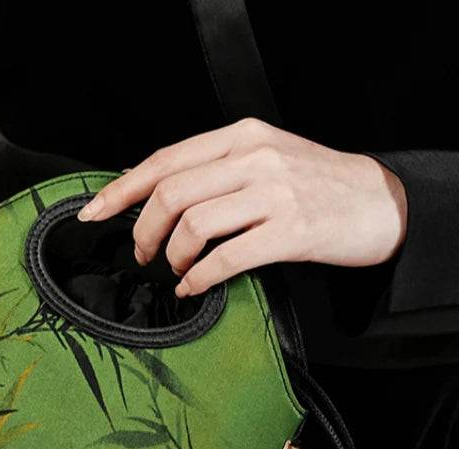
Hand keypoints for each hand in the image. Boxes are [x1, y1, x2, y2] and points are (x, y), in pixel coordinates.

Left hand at [76, 117, 407, 297]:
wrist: (379, 202)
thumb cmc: (314, 183)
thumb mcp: (263, 158)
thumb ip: (215, 169)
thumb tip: (154, 197)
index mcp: (240, 137)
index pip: (165, 160)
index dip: (122, 190)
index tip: (93, 213)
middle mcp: (253, 158)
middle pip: (170, 194)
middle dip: (143, 231)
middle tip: (142, 255)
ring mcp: (273, 194)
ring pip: (193, 225)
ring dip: (171, 256)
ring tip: (174, 269)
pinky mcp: (290, 231)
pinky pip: (225, 258)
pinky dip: (199, 277)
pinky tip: (193, 287)